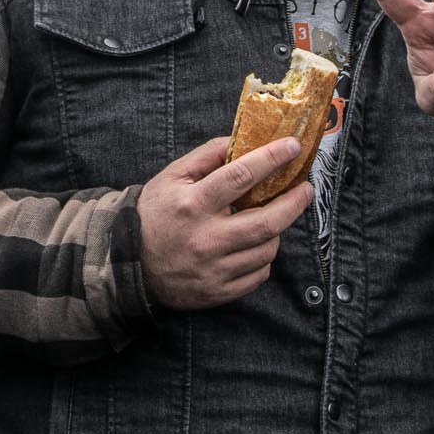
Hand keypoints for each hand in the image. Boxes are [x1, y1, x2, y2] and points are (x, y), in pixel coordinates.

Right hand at [138, 136, 313, 310]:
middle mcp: (206, 238)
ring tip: (269, 218)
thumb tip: (241, 141)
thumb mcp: (171, 178)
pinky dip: (262, 257)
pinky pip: (259, 274)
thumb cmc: (154, 214)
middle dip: (294, 202)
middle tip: (304, 189)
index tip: (292, 147)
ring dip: (276, 230)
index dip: (272, 158)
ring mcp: (214, 269)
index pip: (241, 176)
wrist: (129, 262)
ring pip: (267, 249)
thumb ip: (206, 156)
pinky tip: (253, 246)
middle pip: (267, 221)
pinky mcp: (219, 292)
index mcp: (192, 205)